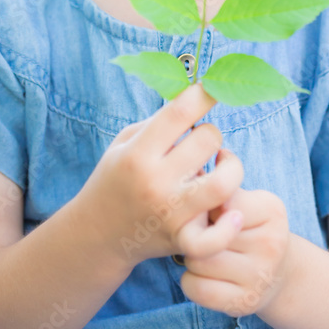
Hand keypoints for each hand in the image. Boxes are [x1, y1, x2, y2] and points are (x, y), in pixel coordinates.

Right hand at [74, 83, 243, 269]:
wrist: (95, 235)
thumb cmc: (116, 179)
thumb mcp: (124, 143)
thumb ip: (158, 122)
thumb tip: (197, 98)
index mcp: (138, 153)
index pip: (180, 112)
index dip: (204, 93)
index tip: (214, 88)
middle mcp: (155, 182)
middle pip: (207, 140)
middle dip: (211, 132)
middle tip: (203, 140)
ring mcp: (170, 213)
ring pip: (223, 183)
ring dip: (231, 167)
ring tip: (222, 165)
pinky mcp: (181, 240)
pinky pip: (215, 238)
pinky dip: (229, 226)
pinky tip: (232, 212)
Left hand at [180, 149, 291, 317]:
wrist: (278, 274)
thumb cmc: (251, 228)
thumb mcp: (248, 199)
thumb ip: (224, 184)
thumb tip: (211, 159)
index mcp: (272, 210)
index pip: (221, 199)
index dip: (206, 203)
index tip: (209, 208)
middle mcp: (271, 244)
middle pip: (207, 231)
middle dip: (195, 230)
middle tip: (199, 231)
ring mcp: (259, 276)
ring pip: (197, 260)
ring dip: (190, 255)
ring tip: (201, 251)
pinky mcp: (243, 303)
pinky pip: (195, 288)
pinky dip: (190, 281)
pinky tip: (201, 274)